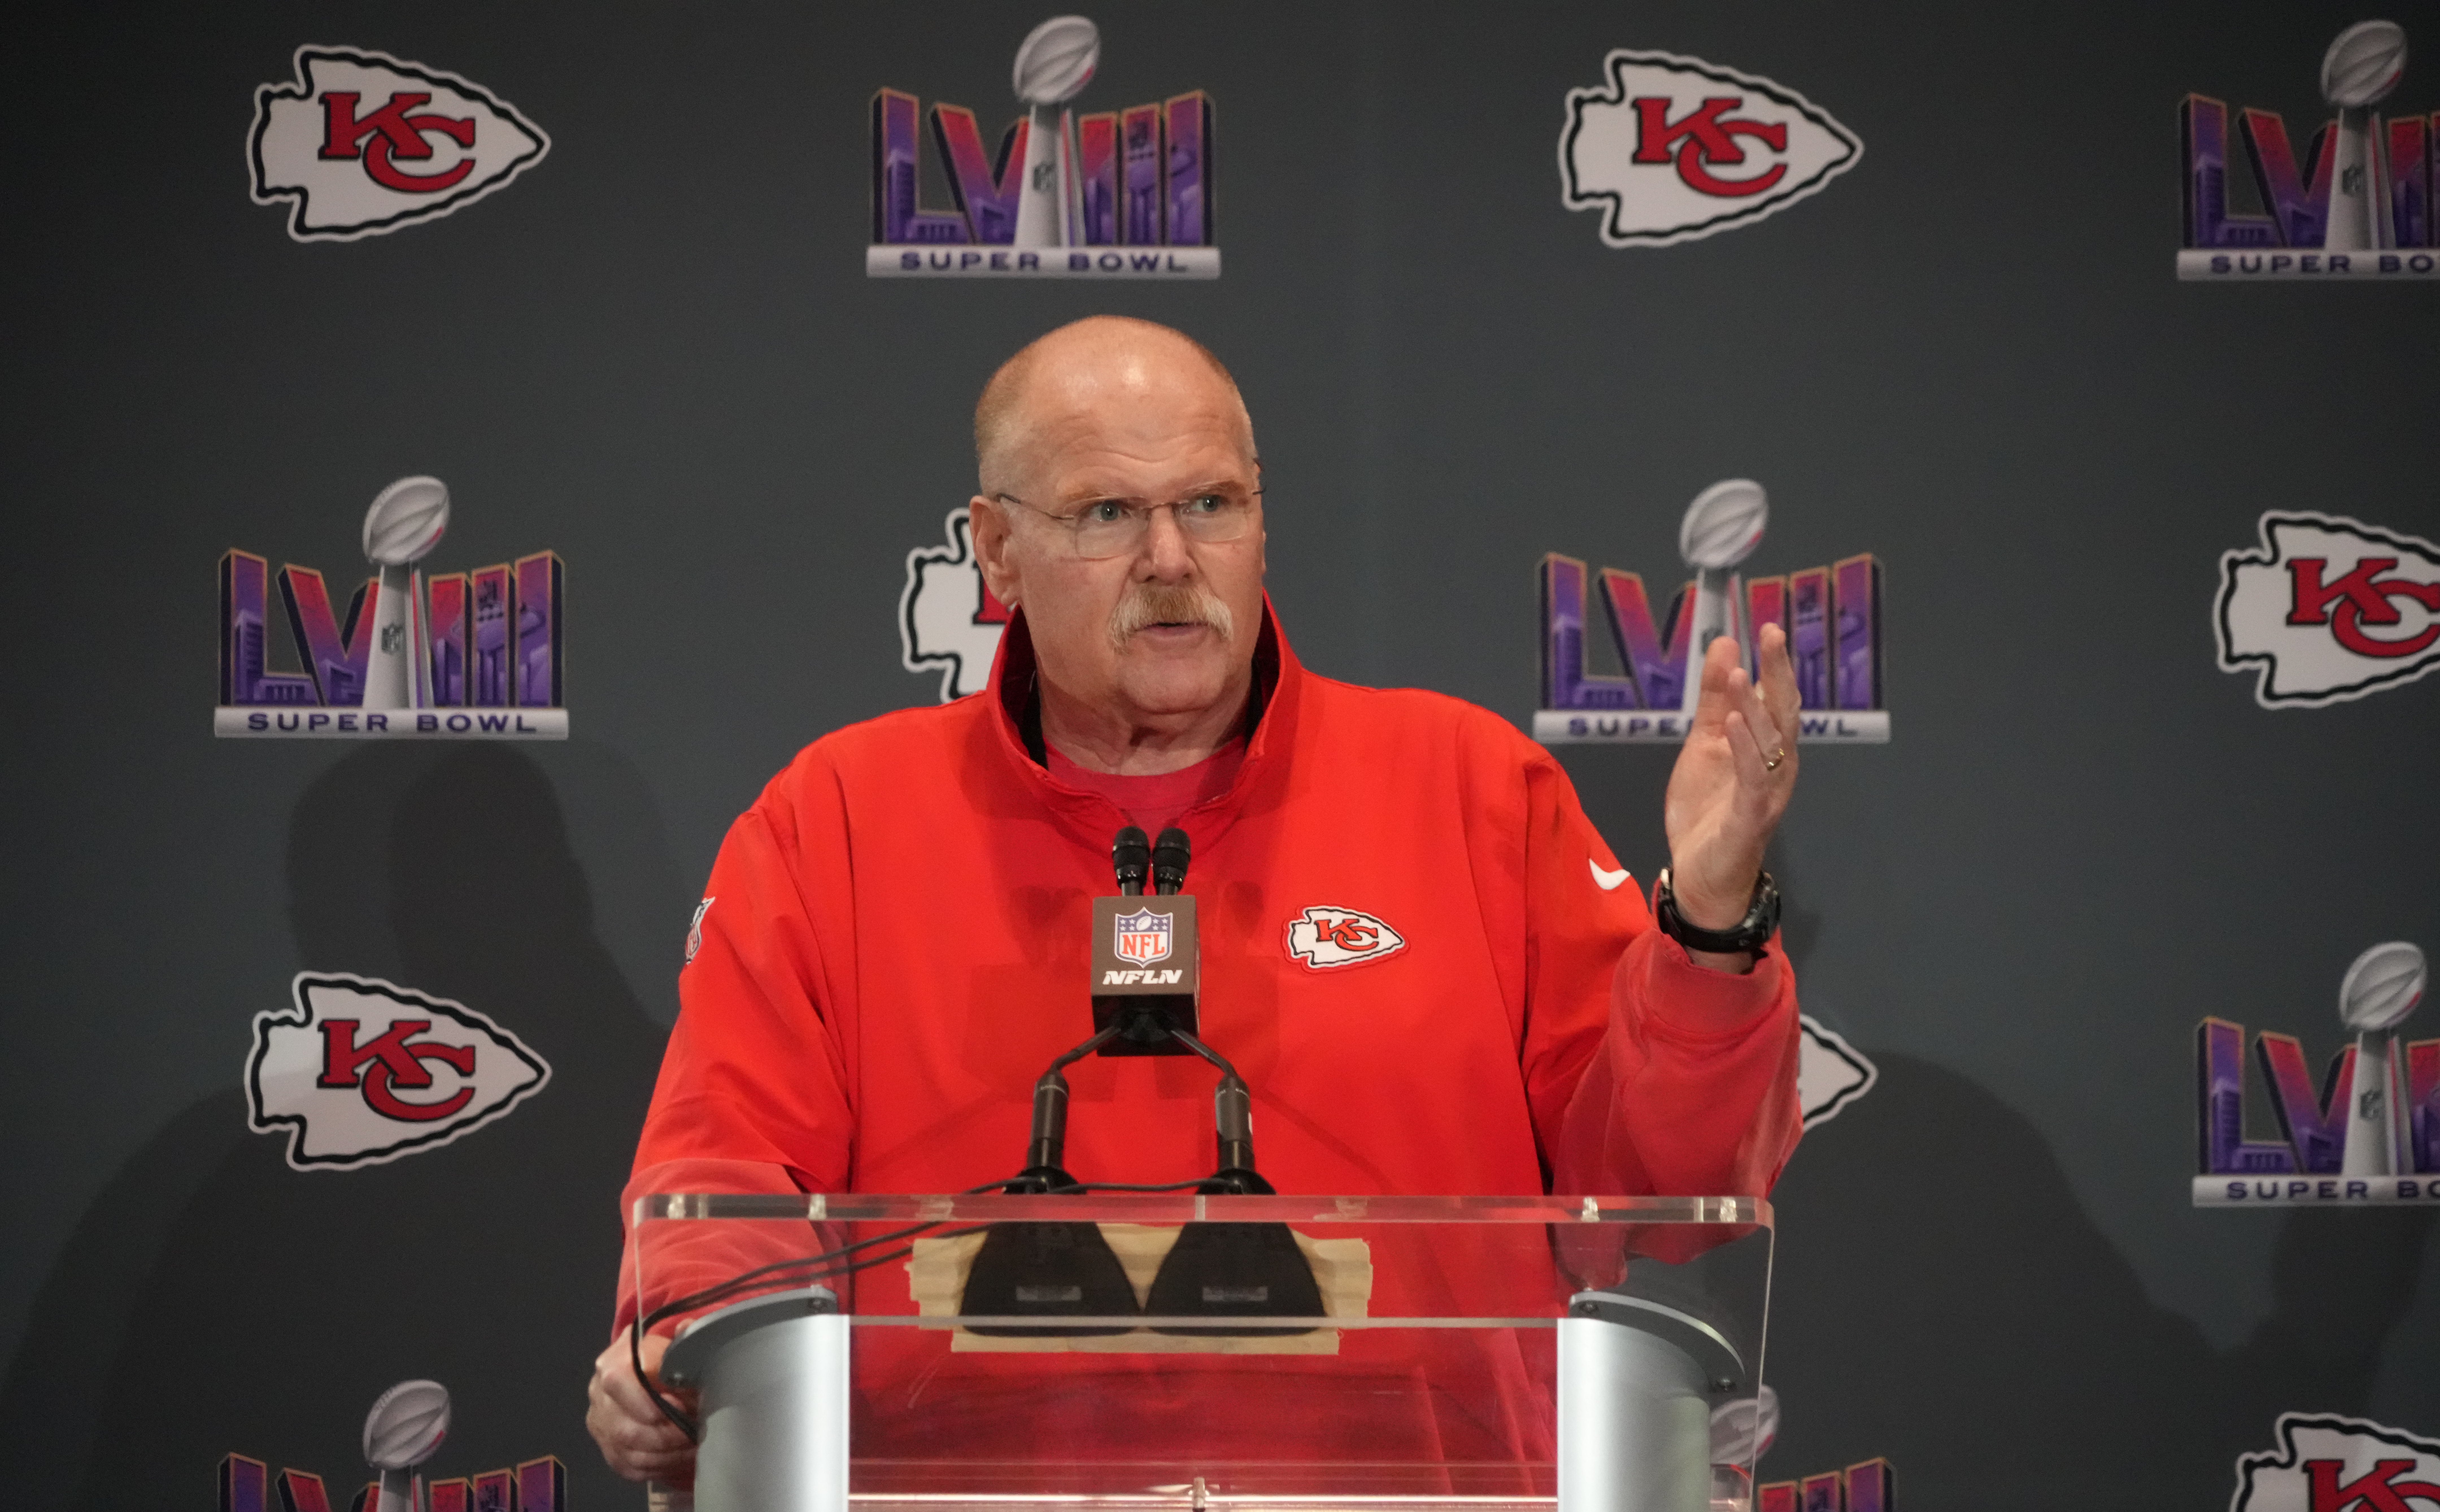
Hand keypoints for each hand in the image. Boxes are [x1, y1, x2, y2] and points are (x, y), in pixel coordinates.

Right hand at [587, 1330, 696, 1485]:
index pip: (617, 1381)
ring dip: (666, 1455)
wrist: (642, 1371)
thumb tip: (688, 1328)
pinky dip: (657, 1467)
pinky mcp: (607, 1448)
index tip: (679, 1406)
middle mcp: (598, 1395)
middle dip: (665, 1436)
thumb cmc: (662, 1359)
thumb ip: (681, 1339)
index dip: (647, 1400)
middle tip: (694, 1434)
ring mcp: (600, 1425)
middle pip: (625, 1428)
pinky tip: (679, 1458)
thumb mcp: (671, 1344)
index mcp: (612, 1363)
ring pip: (629, 1452)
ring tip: (693, 1448)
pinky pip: (630, 1468)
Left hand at [1663, 625, 1798, 955]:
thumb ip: (1715, 698)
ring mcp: (1765, 793)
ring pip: (1768, 743)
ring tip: (1738, 674)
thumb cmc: (1709, 809)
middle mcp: (1776, 767)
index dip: (1776, 665)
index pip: (1777, 699)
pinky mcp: (1748, 819)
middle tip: (1771, 634)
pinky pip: (1752, 780)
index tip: (1768, 627)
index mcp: (1767, 748)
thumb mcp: (1704, 744)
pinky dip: (1745, 750)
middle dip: (1778, 674)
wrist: (1702, 875)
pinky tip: (1733, 724)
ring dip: (1754, 706)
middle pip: (1782, 714)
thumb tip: (1724, 644)